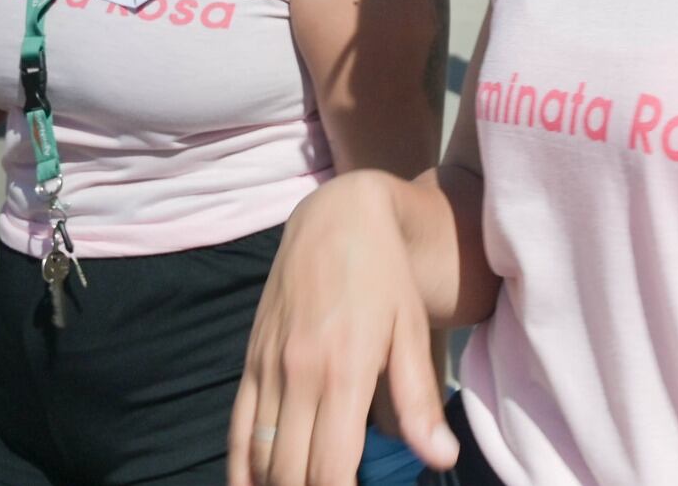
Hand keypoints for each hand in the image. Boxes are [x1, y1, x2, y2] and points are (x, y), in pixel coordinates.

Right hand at [230, 173, 457, 485]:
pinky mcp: (251, 360)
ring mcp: (268, 368)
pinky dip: (241, 468)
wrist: (336, 216)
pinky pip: (237, 428)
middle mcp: (298, 375)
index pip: (330, 470)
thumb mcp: (410, 331)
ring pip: (260, 457)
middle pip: (291, 473)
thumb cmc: (384, 275)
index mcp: (343, 372)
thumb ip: (419, 401)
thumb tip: (440, 458)